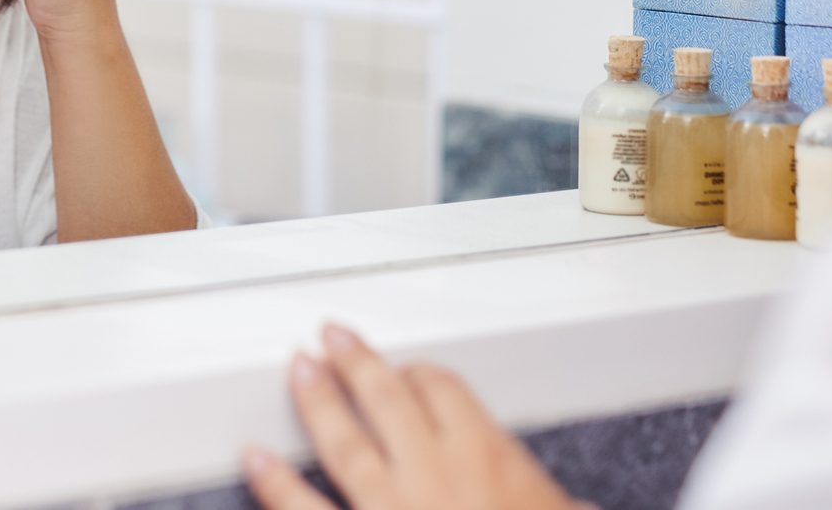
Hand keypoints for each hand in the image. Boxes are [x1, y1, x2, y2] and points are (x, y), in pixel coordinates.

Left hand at [243, 324, 584, 509]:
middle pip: (387, 401)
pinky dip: (275, 483)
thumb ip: (565, 506)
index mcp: (490, 464)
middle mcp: (436, 478)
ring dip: (318, 403)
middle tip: (332, 337)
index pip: (446, 392)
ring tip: (299, 370)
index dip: (421, 374)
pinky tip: (254, 457)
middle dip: (357, 363)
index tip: (408, 368)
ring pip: (345, 444)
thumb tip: (577, 506)